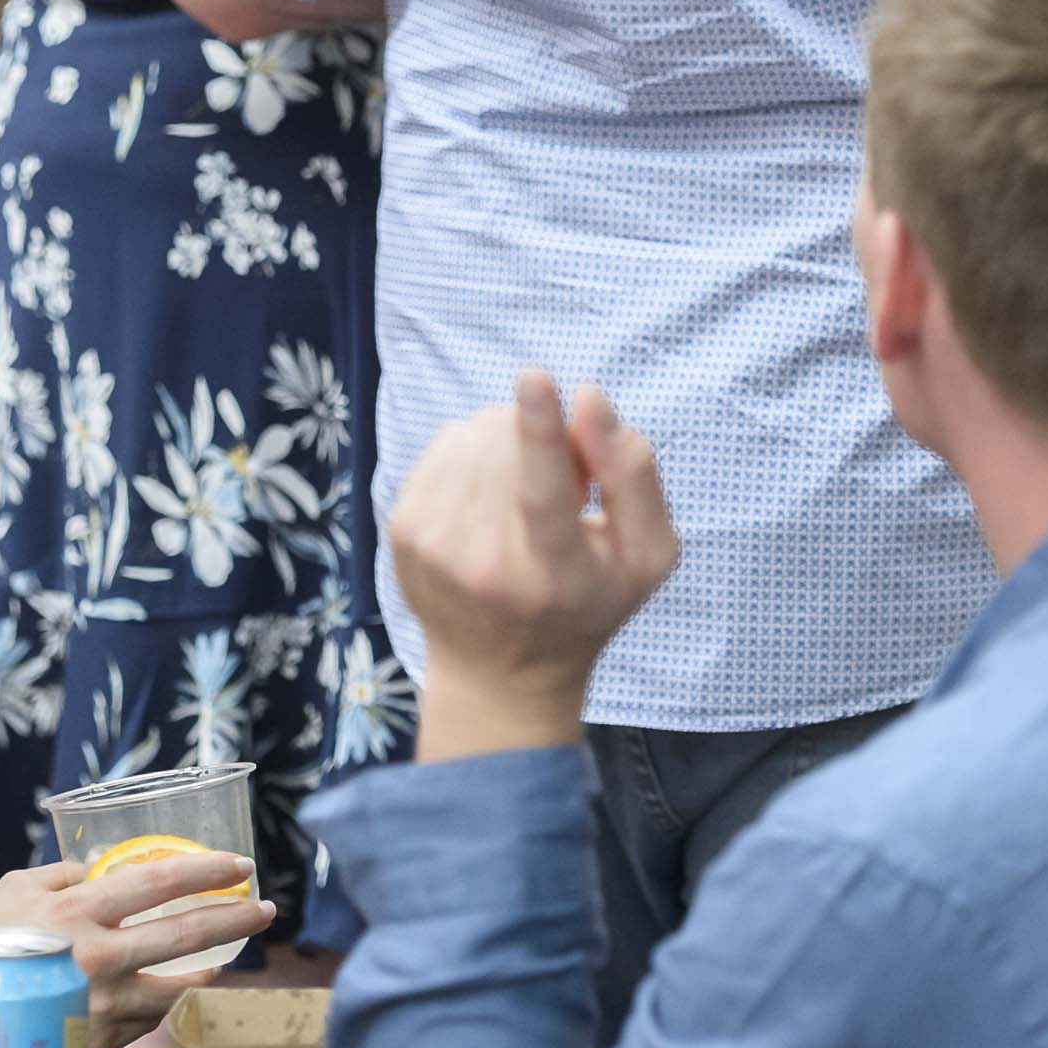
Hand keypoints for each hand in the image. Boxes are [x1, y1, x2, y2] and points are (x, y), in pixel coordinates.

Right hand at [0, 850, 275, 1047]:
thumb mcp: (18, 887)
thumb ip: (66, 874)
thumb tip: (105, 865)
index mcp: (79, 910)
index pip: (160, 882)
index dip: (207, 872)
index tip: (241, 866)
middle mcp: (97, 956)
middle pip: (184, 935)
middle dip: (234, 920)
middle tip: (265, 911)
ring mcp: (99, 1005)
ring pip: (175, 988)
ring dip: (209, 971)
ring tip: (227, 960)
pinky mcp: (95, 1041)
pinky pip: (144, 1022)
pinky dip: (160, 1006)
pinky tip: (170, 995)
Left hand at [391, 370, 677, 761]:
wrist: (497, 672)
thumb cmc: (587, 603)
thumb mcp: (645, 556)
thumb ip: (633, 475)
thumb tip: (589, 398)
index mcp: (555, 577)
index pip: (543, 496)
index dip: (541, 431)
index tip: (534, 375)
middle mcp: (486, 567)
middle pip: (511, 449)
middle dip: (543, 438)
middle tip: (564, 484)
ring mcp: (434, 549)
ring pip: (478, 435)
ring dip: (511, 442)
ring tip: (526, 494)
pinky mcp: (402, 529)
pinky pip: (448, 440)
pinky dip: (477, 449)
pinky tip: (491, 493)